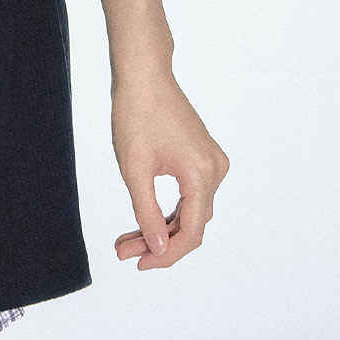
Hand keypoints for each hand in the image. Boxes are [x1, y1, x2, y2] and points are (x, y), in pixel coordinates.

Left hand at [111, 68, 228, 268]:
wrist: (145, 75)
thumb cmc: (136, 114)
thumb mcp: (134, 168)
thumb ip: (147, 212)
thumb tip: (158, 248)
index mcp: (201, 174)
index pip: (192, 232)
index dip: (168, 255)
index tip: (141, 264)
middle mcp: (215, 171)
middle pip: (192, 223)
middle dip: (158, 242)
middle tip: (124, 252)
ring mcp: (212, 163)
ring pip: (190, 211)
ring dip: (161, 228)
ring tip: (128, 241)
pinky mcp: (202, 158)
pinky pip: (190, 195)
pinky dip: (168, 210)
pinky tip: (145, 221)